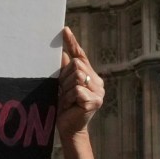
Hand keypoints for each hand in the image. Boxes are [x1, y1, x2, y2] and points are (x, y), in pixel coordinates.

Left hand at [55, 27, 102, 158]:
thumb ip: (64, 70)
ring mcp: (99, 92)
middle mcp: (98, 82)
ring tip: (67, 100)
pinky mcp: (95, 101)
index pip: (81, 56)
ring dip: (66, 89)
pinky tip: (71, 106)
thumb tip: (60, 52)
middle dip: (65, 78)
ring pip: (77, 76)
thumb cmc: (64, 107)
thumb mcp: (62, 85)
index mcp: (91, 76)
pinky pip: (77, 90)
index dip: (72, 43)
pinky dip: (69, 97)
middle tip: (63, 92)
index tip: (64, 30)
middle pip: (76, 65)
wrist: (68, 128)